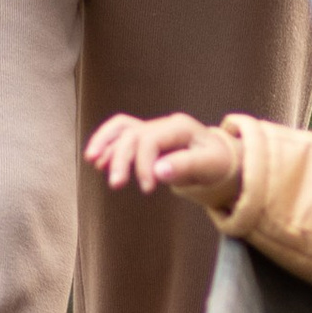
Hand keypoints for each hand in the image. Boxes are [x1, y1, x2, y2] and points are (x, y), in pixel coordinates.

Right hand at [86, 110, 241, 205]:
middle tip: (116, 185)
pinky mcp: (145, 138)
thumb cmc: (216, 162)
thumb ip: (186, 166)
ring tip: (93, 162)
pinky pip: (121, 133)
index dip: (143, 163)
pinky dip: (106, 143)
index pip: (150, 139)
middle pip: (132, 135)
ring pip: (122, 129)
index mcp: (179, 127)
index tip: (147, 188)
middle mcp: (163, 124)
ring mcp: (153, 129)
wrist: (218, 158)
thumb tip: (159, 171)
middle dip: (120, 159)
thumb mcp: (209, 165)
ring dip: (105, 144)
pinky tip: (97, 160)